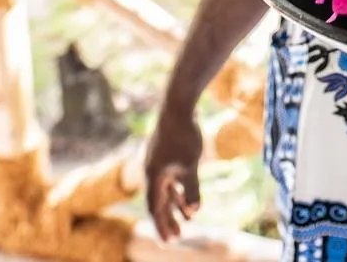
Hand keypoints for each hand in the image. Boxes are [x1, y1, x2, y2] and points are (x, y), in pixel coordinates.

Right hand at [144, 102, 203, 240]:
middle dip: (168, 221)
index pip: (155, 208)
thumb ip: (191, 189)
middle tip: (177, 239)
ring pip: (165, 192)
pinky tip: (189, 200)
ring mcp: (158, 163)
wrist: (177, 105)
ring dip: (175, 207)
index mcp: (153, 176)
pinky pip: (170, 180)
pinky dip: (179, 192)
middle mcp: (152, 171)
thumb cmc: (184, 135)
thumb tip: (194, 212)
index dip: (161, 226)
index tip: (168, 241)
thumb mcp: (190, 165)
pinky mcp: (166, 156)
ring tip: (187, 223)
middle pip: (158, 202)